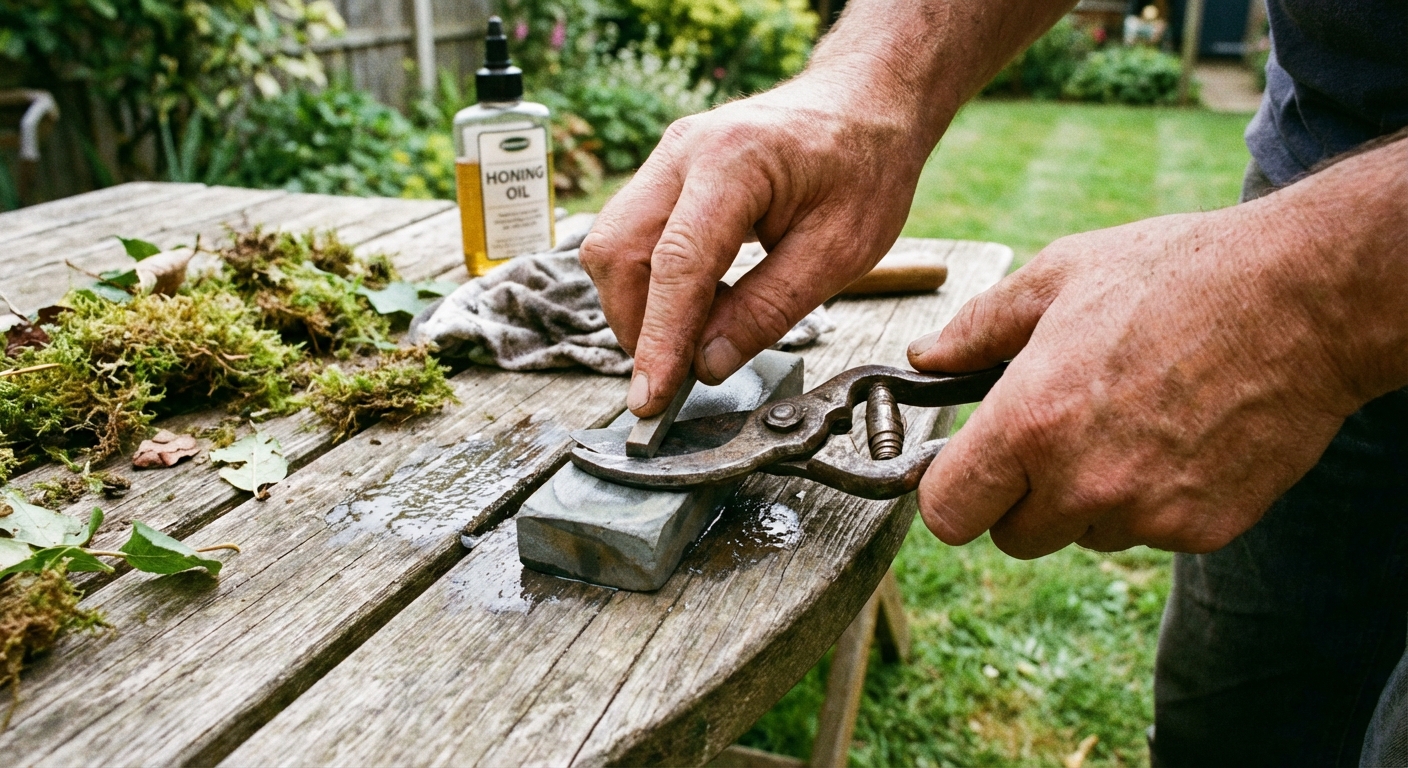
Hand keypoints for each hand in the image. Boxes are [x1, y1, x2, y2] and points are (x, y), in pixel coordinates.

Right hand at [579, 75, 933, 414]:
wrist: (866, 100)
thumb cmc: (865, 163)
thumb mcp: (840, 251)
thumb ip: (769, 309)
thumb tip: (708, 363)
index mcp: (734, 162)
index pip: (676, 264)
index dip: (659, 338)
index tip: (652, 397)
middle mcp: (684, 151)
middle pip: (618, 251)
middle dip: (635, 324)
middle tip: (674, 375)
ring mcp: (668, 157)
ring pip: (614, 245)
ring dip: (640, 304)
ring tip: (696, 337)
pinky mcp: (666, 173)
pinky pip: (633, 235)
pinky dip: (652, 282)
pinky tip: (699, 303)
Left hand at [907, 198, 1379, 557]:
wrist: (1304, 298)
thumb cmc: (1177, 276)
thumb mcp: (1058, 278)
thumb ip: (978, 330)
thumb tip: (926, 357)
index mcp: (1028, 424)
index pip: (949, 512)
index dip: (949, 492)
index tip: (962, 473)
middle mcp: (1081, 483)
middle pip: (1012, 536)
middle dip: (1019, 496)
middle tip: (1051, 435)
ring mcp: (1146, 514)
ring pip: (1083, 534)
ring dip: (1088, 498)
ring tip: (1128, 420)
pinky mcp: (1203, 530)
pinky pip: (1150, 533)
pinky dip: (1153, 499)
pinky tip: (1179, 435)